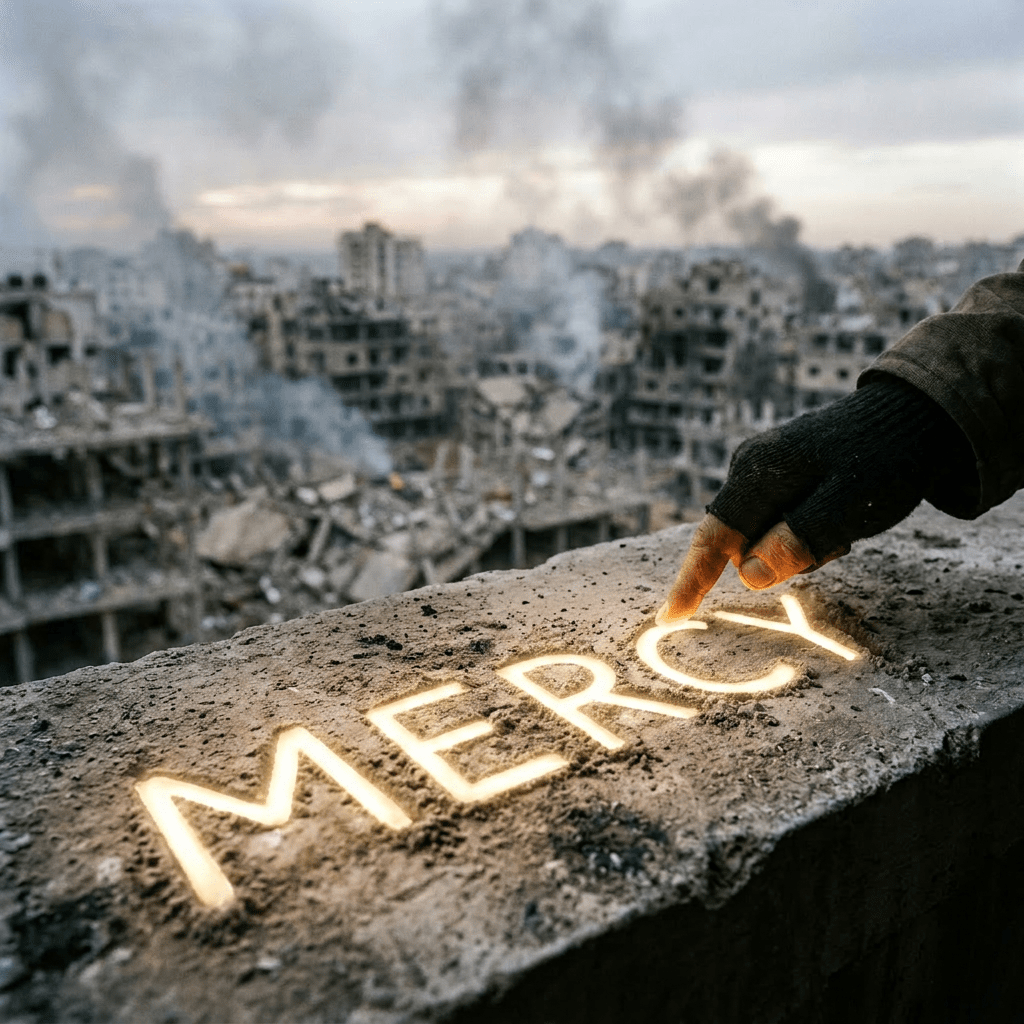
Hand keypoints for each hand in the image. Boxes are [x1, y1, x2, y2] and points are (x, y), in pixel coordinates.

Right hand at [657, 377, 974, 621]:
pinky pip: (778, 522)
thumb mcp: (847, 508)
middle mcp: (748, 469)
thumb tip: (747, 576)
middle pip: (741, 541)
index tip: (668, 618)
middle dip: (781, 558)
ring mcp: (761, 471)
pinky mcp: (778, 476)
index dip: (690, 581)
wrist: (913, 415)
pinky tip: (837, 513)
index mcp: (757, 474)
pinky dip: (805, 531)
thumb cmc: (885, 460)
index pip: (714, 538)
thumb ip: (797, 542)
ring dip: (800, 545)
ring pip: (762, 535)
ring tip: (844, 523)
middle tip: (839, 542)